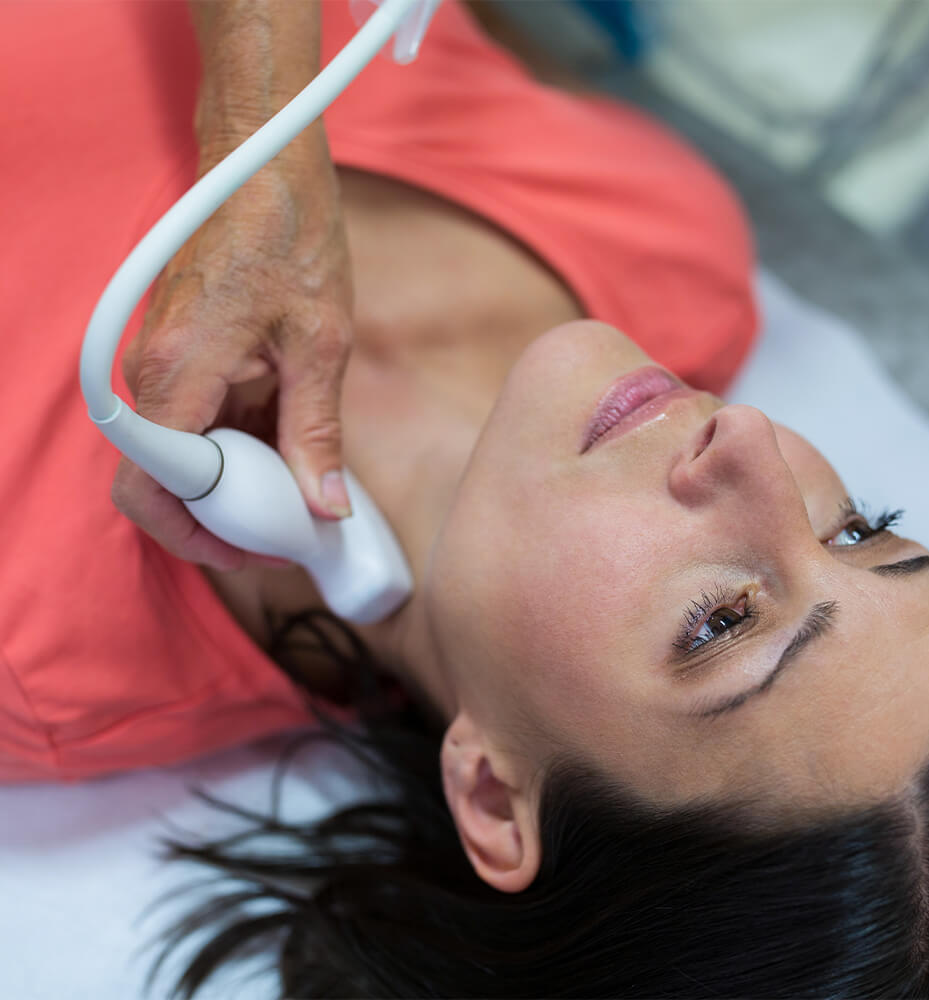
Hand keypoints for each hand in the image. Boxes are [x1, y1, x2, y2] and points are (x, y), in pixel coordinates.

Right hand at [112, 154, 354, 571]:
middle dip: (224, 520)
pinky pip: (200, 424)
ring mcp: (163, 365)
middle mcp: (153, 374)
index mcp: (177, 375)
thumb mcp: (319, 347)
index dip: (201, 537)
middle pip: (166, 484)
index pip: (154, 491)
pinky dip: (242, 447)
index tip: (260, 551)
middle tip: (286, 533)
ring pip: (186, 458)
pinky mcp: (182, 357)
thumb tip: (325, 507)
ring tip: (301, 494)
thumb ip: (316, 435)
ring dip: (239, 484)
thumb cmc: (291, 238)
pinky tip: (291, 447)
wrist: (264, 165)